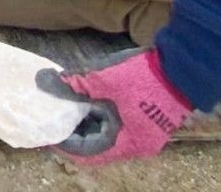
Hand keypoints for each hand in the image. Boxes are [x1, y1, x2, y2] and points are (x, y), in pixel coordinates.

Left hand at [35, 48, 191, 165]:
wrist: (179, 67)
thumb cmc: (140, 77)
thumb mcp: (100, 79)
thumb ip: (70, 85)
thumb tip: (41, 81)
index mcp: (124, 144)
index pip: (86, 153)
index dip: (64, 142)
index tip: (47, 126)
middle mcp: (136, 145)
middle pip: (96, 144)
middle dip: (74, 129)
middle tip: (53, 112)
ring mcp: (144, 133)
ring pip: (107, 134)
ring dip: (87, 121)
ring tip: (66, 104)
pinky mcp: (148, 120)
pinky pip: (118, 125)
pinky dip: (101, 115)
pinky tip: (87, 99)